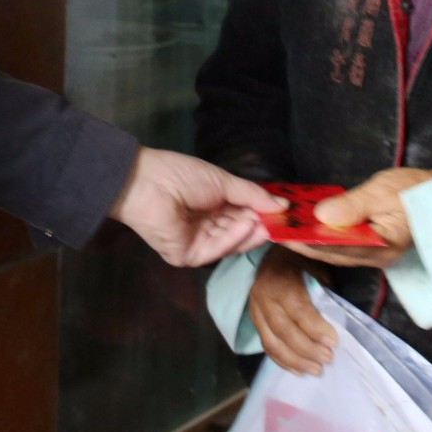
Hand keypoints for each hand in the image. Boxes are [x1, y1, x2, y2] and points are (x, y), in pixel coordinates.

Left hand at [109, 147, 286, 266]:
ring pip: (230, 242)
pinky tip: (245, 225)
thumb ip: (252, 195)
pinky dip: (232, 238)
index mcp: (210, 206)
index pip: (241, 215)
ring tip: (263, 220)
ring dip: (248, 231)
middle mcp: (205, 226)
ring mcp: (196, 243)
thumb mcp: (222, 181)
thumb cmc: (181, 175)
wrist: (146, 182)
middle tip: (282, 222)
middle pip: (238, 231)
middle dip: (259, 226)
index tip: (285, 214)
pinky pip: (215, 249)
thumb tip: (283, 204)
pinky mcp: (187, 255)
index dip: (262, 215)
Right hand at [249, 246, 336, 374]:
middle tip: (328, 359)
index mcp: (279, 280)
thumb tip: (337, 317)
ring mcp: (256, 311)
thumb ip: (323, 289)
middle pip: (284, 330)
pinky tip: (298, 370)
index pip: (298, 309)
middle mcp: (264, 297)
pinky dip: (282, 361)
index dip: (316, 328)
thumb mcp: (312, 265)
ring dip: (295, 361)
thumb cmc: (295, 260)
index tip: (334, 341)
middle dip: (308, 349)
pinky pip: (266, 346)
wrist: (266, 254)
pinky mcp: (254, 321)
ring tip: (316, 370)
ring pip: (272, 343)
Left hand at [280, 166, 431, 268]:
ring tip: (283, 228)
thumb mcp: (384, 191)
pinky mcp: (374, 245)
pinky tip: (306, 225)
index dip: (306, 241)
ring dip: (310, 240)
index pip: (335, 247)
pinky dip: (323, 236)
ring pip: (336, 250)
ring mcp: (376, 253)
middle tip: (272, 231)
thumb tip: (321, 216)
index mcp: (381, 246)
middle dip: (301, 242)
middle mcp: (376, 256)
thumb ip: (352, 205)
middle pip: (332, 253)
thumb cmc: (417, 190)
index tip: (280, 233)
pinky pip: (344, 245)